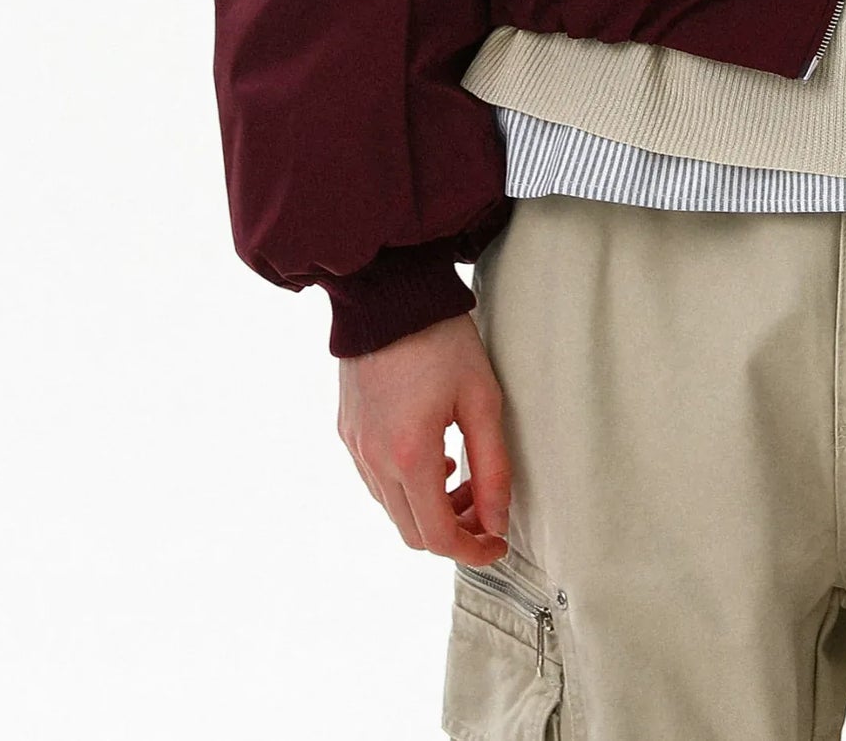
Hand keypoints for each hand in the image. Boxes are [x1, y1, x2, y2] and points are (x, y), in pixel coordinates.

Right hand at [337, 310, 513, 561]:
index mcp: (409, 455)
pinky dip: (406, 487)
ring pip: (392, 509)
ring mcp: (355, 447)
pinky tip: (433, 457)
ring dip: (430, 509)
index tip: (497, 543)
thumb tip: (497, 522)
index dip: (472, 550)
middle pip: (412, 532)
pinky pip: (375, 482)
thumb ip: (493, 467)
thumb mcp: (482, 400)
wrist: (389, 295)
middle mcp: (373, 460)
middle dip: (454, 531)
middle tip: (484, 506)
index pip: (437, 536)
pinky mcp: (347, 431)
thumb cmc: (441, 340)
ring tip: (462, 475)